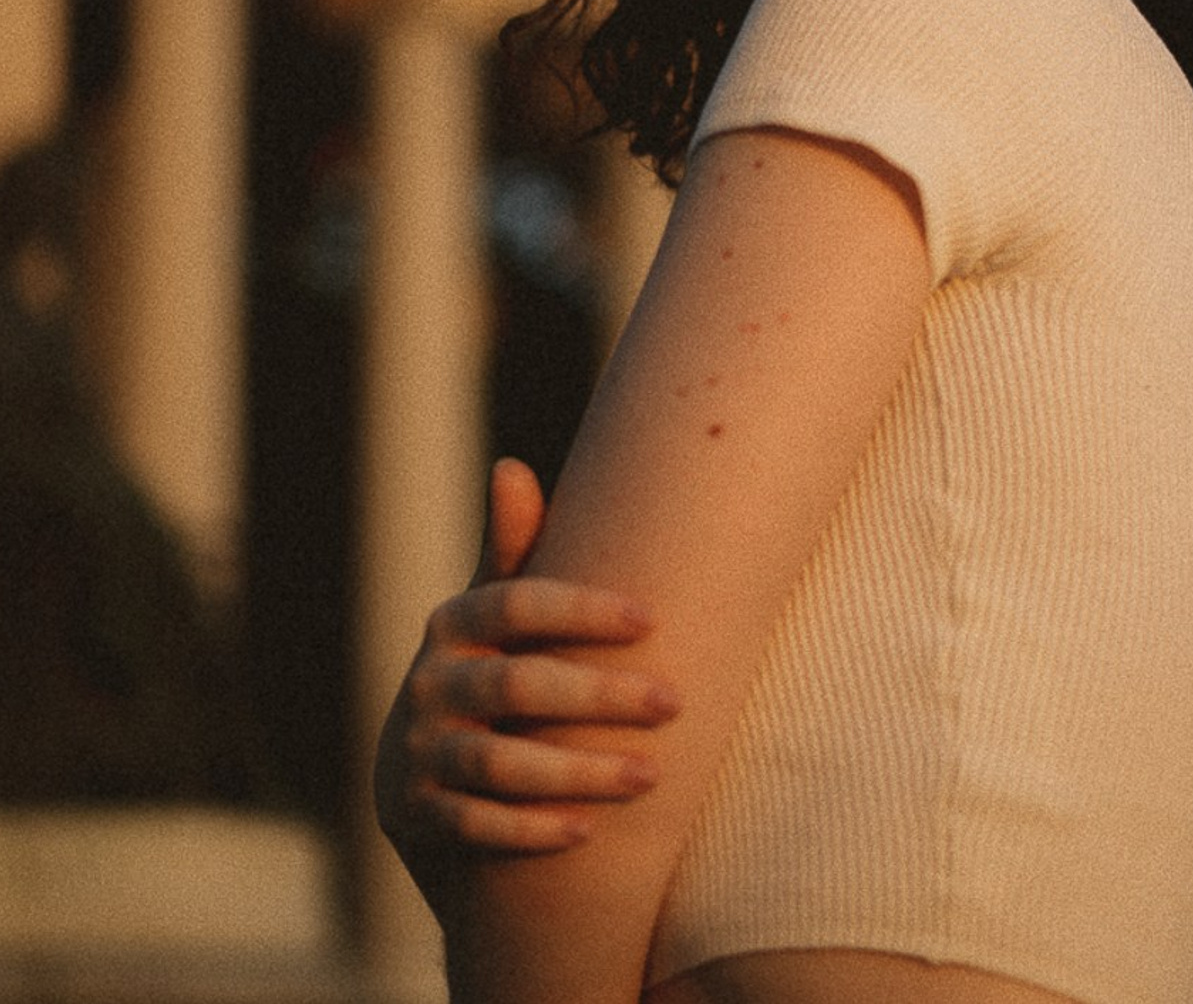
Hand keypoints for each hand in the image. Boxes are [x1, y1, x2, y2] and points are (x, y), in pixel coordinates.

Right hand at [375, 459, 678, 891]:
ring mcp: (418, 750)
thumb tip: (510, 465)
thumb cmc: (488, 669)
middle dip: (598, 695)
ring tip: (650, 774)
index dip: (582, 609)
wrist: (422, 776)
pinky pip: (473, 826)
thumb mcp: (493, 610)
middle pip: (515, 685)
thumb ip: (512, 548)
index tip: (652, 617)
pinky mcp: (416, 813)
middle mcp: (429, 682)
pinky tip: (588, 830)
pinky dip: (530, 828)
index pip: (517, 602)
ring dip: (578, 772)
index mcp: (454, 622)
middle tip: (674, 703)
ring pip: (498, 763)